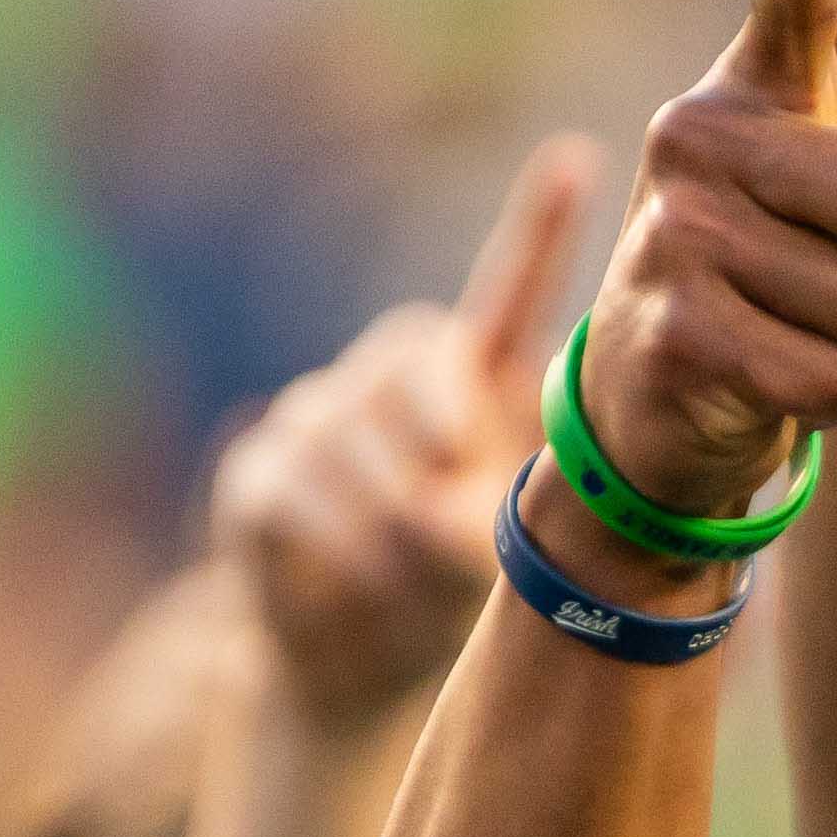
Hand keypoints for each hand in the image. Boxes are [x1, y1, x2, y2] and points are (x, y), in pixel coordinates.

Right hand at [214, 139, 595, 729]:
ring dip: (392, 516)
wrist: (350, 675)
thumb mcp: (497, 556)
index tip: (578, 161)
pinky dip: (341, 546)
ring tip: (419, 579)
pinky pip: (297, 491)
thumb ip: (486, 515)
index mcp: (468, 385)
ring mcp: (316, 419)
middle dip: (444, 428)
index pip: (505, 294)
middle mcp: (391, 381)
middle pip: (414, 353)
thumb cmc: (445, 599)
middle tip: (464, 507)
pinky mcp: (257, 474)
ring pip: (352, 434)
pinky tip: (364, 583)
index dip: (539, 229)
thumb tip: (432, 509)